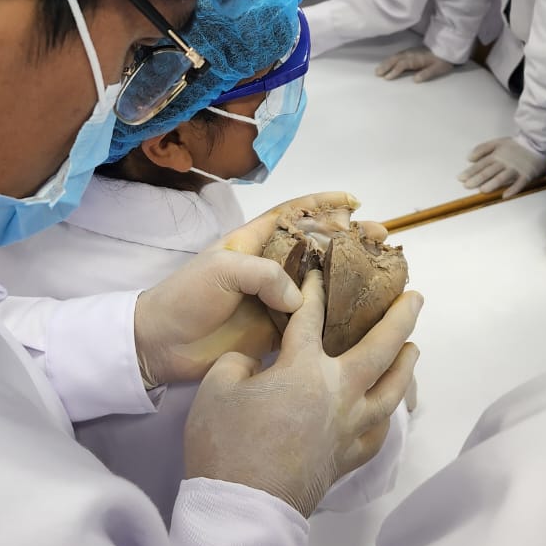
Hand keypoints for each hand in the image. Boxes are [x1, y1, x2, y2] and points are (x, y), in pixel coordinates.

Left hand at [134, 191, 381, 387]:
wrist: (162, 344)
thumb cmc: (186, 298)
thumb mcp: (221, 270)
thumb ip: (264, 275)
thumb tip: (298, 300)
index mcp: (252, 243)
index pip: (292, 214)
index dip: (321, 204)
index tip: (353, 201)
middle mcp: (269, 269)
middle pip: (317, 248)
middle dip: (349, 240)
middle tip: (381, 238)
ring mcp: (275, 301)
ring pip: (321, 285)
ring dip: (350, 278)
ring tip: (383, 274)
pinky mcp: (278, 333)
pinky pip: (314, 322)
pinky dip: (338, 317)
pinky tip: (364, 315)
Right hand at [184, 270, 422, 517]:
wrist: (242, 506)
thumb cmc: (226, 443)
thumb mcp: (217, 386)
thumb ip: (240, 362)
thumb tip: (257, 363)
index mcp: (304, 368)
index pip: (312, 318)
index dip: (315, 291)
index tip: (320, 271)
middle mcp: (338, 392)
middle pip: (380, 349)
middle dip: (399, 318)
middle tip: (414, 297)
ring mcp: (349, 427)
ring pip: (391, 390)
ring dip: (406, 364)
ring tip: (413, 346)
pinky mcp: (348, 457)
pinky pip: (379, 430)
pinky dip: (388, 413)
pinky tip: (388, 407)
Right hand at [375, 48, 454, 82]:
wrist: (446, 49)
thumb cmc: (442, 61)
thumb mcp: (438, 69)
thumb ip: (427, 73)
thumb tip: (415, 80)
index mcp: (417, 59)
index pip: (403, 64)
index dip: (395, 71)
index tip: (387, 78)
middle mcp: (411, 54)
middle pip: (396, 59)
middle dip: (386, 66)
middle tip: (377, 74)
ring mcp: (409, 52)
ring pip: (395, 57)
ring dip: (386, 63)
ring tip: (377, 70)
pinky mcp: (409, 52)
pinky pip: (397, 55)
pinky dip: (389, 59)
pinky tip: (385, 63)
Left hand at [459, 136, 545, 197]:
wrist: (538, 143)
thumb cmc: (516, 145)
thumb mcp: (498, 142)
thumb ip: (482, 148)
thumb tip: (469, 158)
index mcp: (497, 155)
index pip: (481, 165)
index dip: (470, 171)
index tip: (460, 178)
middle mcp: (504, 163)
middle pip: (489, 171)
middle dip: (477, 178)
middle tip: (467, 186)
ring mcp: (515, 169)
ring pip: (502, 177)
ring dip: (492, 184)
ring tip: (482, 190)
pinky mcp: (527, 175)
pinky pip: (519, 183)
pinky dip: (513, 189)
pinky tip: (505, 196)